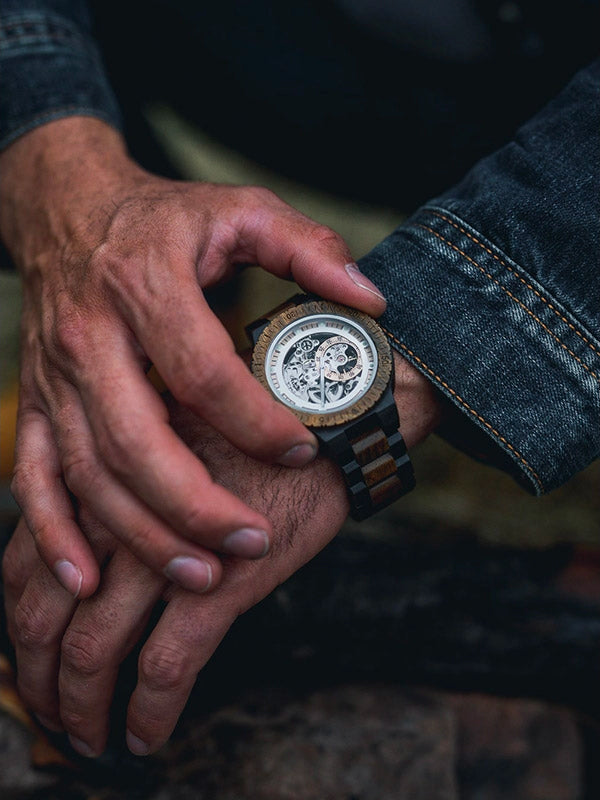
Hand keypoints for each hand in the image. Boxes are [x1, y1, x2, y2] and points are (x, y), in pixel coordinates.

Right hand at [0, 117, 386, 596]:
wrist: (68, 210)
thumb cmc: (165, 220)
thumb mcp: (241, 210)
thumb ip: (308, 249)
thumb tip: (371, 299)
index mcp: (145, 283)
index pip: (201, 370)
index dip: (254, 419)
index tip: (304, 448)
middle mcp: (90, 336)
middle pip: (137, 440)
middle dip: (197, 506)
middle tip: (255, 542)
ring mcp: (55, 377)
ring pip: (91, 473)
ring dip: (143, 535)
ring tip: (204, 576)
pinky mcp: (35, 404)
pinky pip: (33, 477)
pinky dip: (54, 532)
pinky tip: (88, 577)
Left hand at [2, 356, 441, 755]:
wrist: (315, 422)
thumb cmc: (244, 435)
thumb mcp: (164, 445)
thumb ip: (119, 491)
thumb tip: (95, 546)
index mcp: (97, 485)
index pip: (26, 569)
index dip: (19, 626)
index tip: (29, 658)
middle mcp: (113, 521)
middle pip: (44, 618)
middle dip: (39, 677)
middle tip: (48, 712)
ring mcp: (162, 554)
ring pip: (93, 651)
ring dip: (83, 706)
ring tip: (89, 736)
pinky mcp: (216, 585)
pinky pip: (166, 667)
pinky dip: (150, 713)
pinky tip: (146, 735)